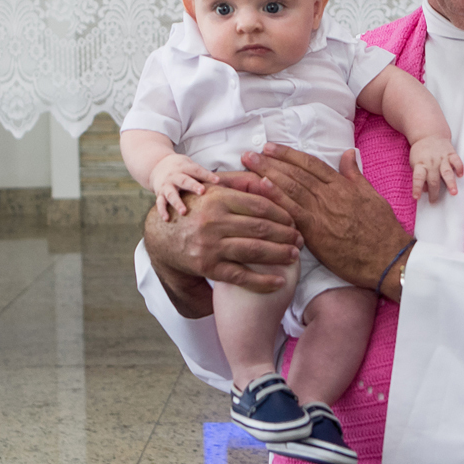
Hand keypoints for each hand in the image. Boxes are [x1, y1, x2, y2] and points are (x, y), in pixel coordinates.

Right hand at [142, 183, 303, 317]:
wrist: (163, 236)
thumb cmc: (196, 210)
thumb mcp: (213, 191)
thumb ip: (240, 185)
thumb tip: (271, 181)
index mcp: (218, 198)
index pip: (260, 205)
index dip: (282, 213)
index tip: (294, 220)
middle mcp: (214, 221)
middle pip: (260, 228)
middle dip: (286, 234)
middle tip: (300, 239)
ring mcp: (210, 245)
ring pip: (254, 250)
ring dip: (279, 254)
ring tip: (294, 255)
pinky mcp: (207, 267)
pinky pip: (241, 276)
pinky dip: (262, 281)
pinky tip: (279, 282)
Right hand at [149, 154, 219, 219]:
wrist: (158, 165)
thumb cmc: (182, 168)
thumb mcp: (192, 167)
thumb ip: (206, 176)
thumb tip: (229, 187)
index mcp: (186, 168)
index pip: (197, 170)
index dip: (207, 175)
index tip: (217, 180)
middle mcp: (175, 176)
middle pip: (184, 180)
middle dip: (193, 186)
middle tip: (201, 191)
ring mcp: (167, 185)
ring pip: (171, 194)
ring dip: (177, 202)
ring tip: (183, 212)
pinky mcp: (160, 193)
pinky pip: (160, 203)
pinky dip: (162, 211)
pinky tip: (167, 219)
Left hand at [242, 144, 413, 299]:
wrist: (389, 257)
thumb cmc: (383, 230)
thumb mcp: (372, 195)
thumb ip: (355, 174)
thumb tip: (348, 153)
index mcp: (342, 185)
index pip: (311, 164)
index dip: (289, 154)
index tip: (271, 147)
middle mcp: (330, 194)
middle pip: (295, 173)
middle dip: (271, 161)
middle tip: (250, 153)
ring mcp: (322, 212)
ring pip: (290, 187)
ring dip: (267, 173)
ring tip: (248, 164)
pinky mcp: (316, 231)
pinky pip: (291, 210)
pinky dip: (276, 196)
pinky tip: (260, 186)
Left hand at [408, 136, 463, 202]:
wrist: (429, 134)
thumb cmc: (421, 153)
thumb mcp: (415, 163)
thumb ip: (420, 177)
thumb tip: (425, 190)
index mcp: (420, 164)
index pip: (417, 178)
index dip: (417, 188)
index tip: (416, 197)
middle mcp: (431, 162)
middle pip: (433, 179)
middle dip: (434, 192)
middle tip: (435, 201)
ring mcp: (442, 158)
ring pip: (446, 172)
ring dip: (450, 183)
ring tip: (453, 192)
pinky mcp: (451, 153)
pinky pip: (456, 161)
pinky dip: (459, 168)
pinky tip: (460, 175)